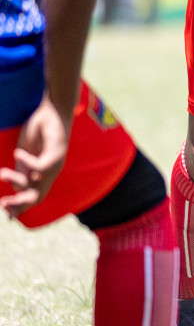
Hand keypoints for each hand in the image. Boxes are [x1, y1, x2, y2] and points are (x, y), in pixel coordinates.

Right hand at [0, 98, 69, 218]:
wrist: (51, 113)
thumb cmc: (38, 134)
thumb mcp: (24, 157)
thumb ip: (21, 173)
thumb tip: (16, 191)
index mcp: (42, 176)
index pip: (34, 198)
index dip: (20, 208)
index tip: (4, 212)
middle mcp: (50, 173)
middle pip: (38, 197)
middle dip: (19, 204)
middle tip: (2, 203)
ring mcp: (55, 165)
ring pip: (37, 184)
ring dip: (16, 181)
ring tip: (1, 173)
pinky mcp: (57, 153)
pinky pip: (40, 167)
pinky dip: (26, 162)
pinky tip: (17, 153)